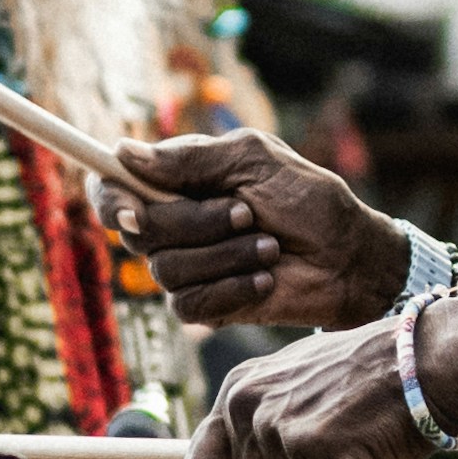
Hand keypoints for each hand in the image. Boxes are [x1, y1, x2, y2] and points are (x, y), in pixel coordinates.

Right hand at [99, 124, 405, 330]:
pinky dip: (233, 288)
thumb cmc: (309, 201)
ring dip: (226, 256)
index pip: (111, 188)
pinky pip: (187, 304)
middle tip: (247, 212)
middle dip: (196, 222)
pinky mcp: (202, 305)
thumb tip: (123, 153)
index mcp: (175, 180)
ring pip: (165, 269)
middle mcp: (171, 223)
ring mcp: (185, 266)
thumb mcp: (255, 160)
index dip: (108, 198)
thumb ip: (191, 158)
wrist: (349, 257)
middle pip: (138, 230)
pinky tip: (265, 279)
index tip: (132, 206)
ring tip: (269, 246)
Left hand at [184, 321, 419, 458]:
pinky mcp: (308, 451)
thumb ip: (258, 429)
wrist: (429, 361)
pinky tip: (375, 454)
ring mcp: (274, 429)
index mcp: (238, 390)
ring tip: (360, 445)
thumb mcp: (302, 391)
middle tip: (341, 451)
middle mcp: (245, 406)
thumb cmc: (376, 381)